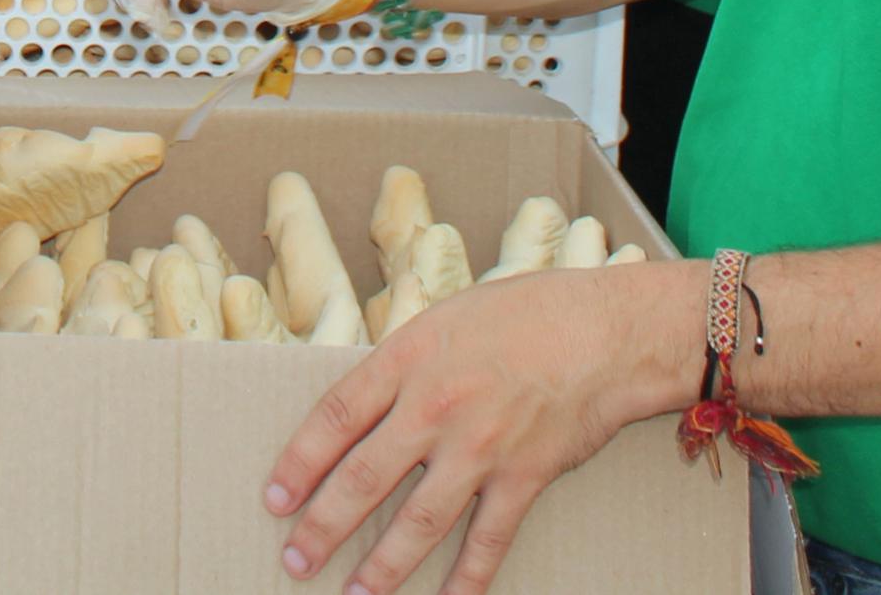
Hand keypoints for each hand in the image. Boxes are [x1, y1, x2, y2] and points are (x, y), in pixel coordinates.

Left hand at [265, 268, 694, 594]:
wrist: (605, 331)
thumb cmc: (525, 313)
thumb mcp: (444, 319)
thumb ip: (401, 365)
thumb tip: (362, 408)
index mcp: (407, 357)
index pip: (335, 417)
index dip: (299, 462)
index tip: (275, 498)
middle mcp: (435, 405)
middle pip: (364, 476)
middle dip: (323, 526)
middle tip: (295, 560)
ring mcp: (480, 446)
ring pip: (418, 521)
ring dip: (382, 565)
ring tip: (353, 594)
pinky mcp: (524, 477)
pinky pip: (488, 539)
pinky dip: (467, 578)